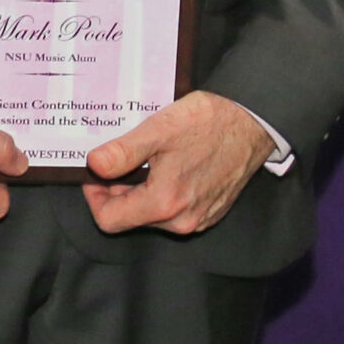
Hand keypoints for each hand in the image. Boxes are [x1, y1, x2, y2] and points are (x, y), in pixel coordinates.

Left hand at [83, 91, 274, 235]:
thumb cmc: (207, 124)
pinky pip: (172, 210)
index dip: (94, 196)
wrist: (250, 123)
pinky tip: (166, 164)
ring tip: (146, 157)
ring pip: (150, 214)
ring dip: (139, 189)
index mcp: (165, 204)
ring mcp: (198, 219)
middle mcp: (182, 220)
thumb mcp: (156, 130)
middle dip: (117, 189)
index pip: (109, 220)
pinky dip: (160, 190)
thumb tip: (93, 165)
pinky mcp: (209, 212)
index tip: (96, 172)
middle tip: (120, 157)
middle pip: (129, 217)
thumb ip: (121, 152)